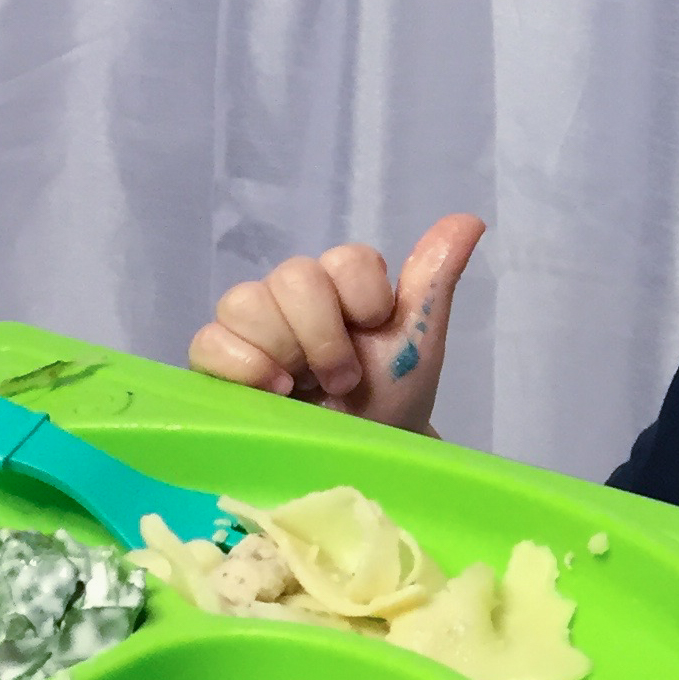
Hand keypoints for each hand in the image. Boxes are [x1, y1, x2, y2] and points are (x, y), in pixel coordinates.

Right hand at [187, 214, 485, 434]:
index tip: (375, 335)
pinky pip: (208, 341)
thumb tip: (470, 220)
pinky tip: (270, 393)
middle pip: (294, 277)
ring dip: (283, 351)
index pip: (345, 259)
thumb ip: (434, 279)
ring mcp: (252, 325)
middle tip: (341, 379)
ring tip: (301, 390)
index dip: (363, 300)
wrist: (359, 458)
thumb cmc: (389, 398)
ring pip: (245, 302)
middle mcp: (293, 294)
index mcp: (343, 282)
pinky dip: (240, 366)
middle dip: (323, 336)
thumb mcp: (419, 343)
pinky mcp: (217, 361)